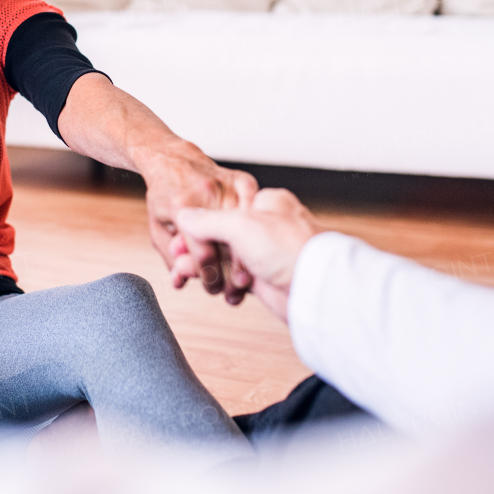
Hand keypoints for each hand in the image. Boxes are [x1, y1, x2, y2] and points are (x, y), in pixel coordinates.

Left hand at [140, 140, 257, 303]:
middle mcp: (206, 193)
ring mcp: (226, 184)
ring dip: (248, 255)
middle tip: (234, 289)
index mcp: (181, 207)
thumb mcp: (158, 228)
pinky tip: (254, 245)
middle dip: (232, 272)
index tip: (214, 288)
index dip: (210, 277)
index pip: (203, 253)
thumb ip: (170, 257)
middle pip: (228, 243)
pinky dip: (257, 226)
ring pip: (246, 227)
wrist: (173, 160)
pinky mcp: (242, 179)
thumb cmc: (164, 196)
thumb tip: (181, 282)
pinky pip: (256, 207)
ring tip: (248, 276)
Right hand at [172, 188, 325, 321]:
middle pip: (221, 234)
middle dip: (196, 247)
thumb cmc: (291, 249)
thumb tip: (186, 217)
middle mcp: (267, 227)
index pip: (224, 208)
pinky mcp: (265, 279)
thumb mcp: (240, 224)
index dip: (199, 222)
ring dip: (203, 267)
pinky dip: (217, 281)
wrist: (317, 289)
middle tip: (177, 256)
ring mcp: (266, 254)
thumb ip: (208, 220)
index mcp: (265, 204)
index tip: (179, 232)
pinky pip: (233, 278)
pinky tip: (202, 284)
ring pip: (225, 258)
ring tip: (182, 274)